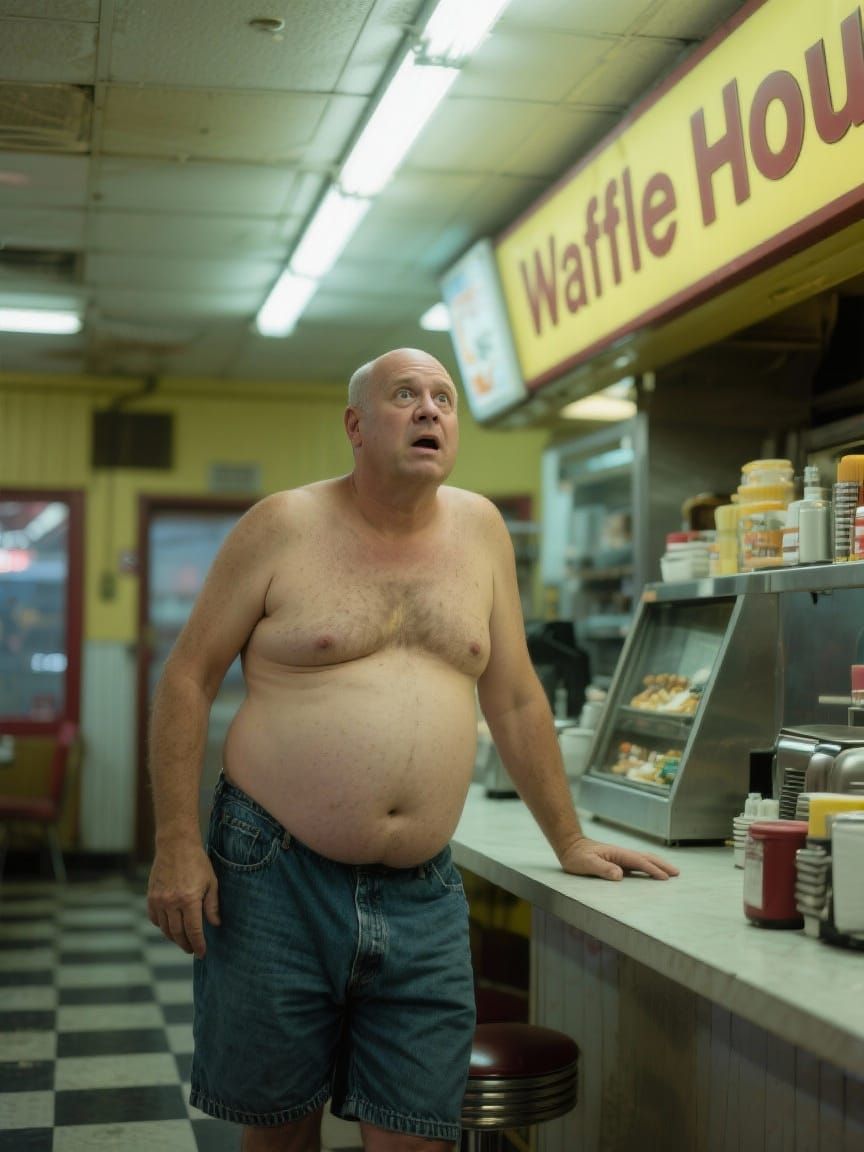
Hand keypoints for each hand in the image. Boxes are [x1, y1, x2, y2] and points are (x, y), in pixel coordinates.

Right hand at [146, 842, 219, 956]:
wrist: (175, 845)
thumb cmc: (197, 862)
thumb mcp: (211, 882)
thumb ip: (212, 905)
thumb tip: (215, 924)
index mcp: (189, 900)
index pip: (193, 931)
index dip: (198, 945)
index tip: (201, 953)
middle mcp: (172, 903)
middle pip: (178, 933)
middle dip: (186, 945)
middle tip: (192, 950)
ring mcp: (159, 900)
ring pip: (165, 929)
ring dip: (174, 938)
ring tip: (182, 940)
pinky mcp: (151, 897)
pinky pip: (155, 919)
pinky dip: (162, 926)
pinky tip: (170, 926)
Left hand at [559, 836, 678, 880]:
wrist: (570, 846)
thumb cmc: (576, 856)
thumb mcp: (586, 863)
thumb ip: (602, 868)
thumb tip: (620, 875)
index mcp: (617, 853)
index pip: (639, 862)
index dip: (652, 870)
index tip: (665, 877)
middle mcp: (621, 854)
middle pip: (646, 858)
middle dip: (662, 865)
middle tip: (676, 873)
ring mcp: (620, 857)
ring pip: (643, 860)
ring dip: (657, 865)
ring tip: (670, 872)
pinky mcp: (618, 862)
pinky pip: (637, 865)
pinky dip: (648, 868)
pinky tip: (651, 873)